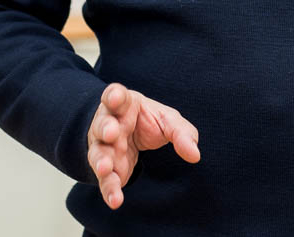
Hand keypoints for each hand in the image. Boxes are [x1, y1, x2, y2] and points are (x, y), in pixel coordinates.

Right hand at [87, 82, 199, 208]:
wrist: (131, 134)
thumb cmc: (147, 121)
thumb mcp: (167, 120)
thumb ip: (181, 133)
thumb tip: (195, 154)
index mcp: (124, 104)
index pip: (116, 95)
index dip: (114, 95)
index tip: (116, 97)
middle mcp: (109, 123)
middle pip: (103, 123)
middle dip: (106, 127)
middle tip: (112, 133)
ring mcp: (103, 146)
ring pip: (98, 152)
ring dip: (101, 160)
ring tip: (106, 168)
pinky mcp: (105, 168)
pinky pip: (104, 179)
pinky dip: (109, 189)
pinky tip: (115, 200)